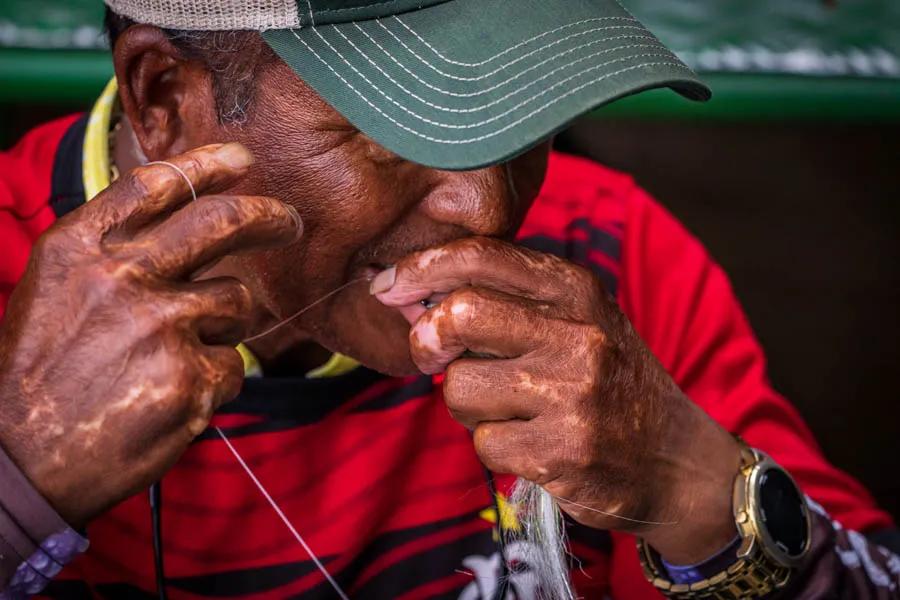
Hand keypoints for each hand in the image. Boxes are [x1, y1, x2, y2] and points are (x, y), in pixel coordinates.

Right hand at [0, 143, 300, 527]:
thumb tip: (183, 213)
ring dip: (223, 327)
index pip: (156, 184)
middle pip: (221, 222)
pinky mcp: (190, 379)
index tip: (242, 160)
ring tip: (173, 357)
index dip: (208, 164)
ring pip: (236, 303)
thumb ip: (113, 248)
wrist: (20, 461)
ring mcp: (160, 327)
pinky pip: (234, 365)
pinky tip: (172, 397)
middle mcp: (122, 276)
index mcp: (80, 248)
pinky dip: (214, 380)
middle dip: (268, 216)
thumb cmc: (41, 372)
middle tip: (289, 223)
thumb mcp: (57, 289)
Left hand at [372, 237, 741, 563]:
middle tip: (433, 356)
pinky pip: (483, 442)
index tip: (387, 284)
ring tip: (511, 410)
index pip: (483, 256)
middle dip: (428, 339)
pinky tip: (532, 444)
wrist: (676, 461)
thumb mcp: (579, 321)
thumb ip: (510, 301)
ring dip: (469, 405)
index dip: (421, 267)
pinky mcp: (562, 451)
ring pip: (460, 387)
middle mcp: (577, 334)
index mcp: (577, 291)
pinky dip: (495, 447)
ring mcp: (571, 394)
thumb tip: (419, 296)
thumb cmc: (611, 383)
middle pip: (460, 315)